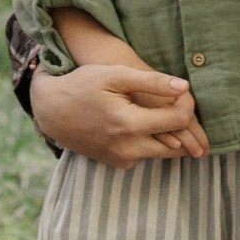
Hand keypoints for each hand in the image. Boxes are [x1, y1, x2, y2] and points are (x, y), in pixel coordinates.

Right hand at [30, 60, 209, 165]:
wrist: (52, 110)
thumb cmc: (84, 85)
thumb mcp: (116, 75)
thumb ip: (152, 82)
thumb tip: (185, 87)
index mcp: (129, 124)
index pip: (178, 120)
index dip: (188, 105)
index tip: (182, 92)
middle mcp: (128, 149)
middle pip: (178, 144)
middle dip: (183, 124)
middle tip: (178, 103)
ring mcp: (122, 160)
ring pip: (164, 152)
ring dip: (170, 134)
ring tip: (163, 111)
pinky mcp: (118, 164)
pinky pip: (146, 155)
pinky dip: (152, 141)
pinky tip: (144, 123)